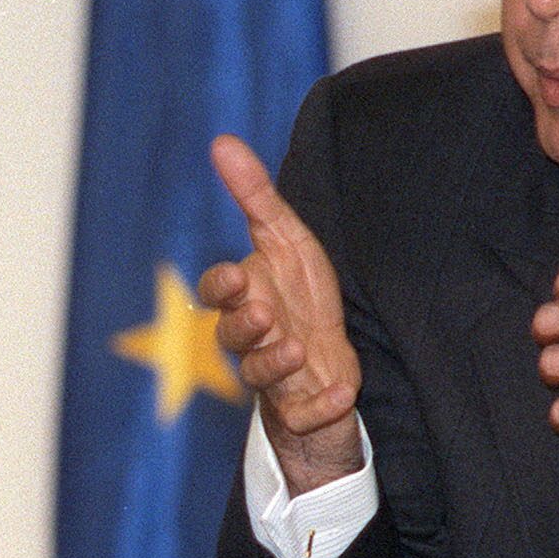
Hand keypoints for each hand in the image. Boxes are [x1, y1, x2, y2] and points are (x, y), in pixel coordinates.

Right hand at [198, 134, 362, 493]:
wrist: (327, 360)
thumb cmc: (300, 294)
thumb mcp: (286, 239)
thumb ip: (254, 195)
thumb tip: (221, 142)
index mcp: (243, 298)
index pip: (215, 293)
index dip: (221, 287)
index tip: (238, 275)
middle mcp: (251, 338)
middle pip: (230, 337)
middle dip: (244, 325)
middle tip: (265, 312)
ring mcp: (274, 376)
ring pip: (258, 375)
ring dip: (275, 361)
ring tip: (299, 347)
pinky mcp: (302, 409)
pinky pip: (302, 415)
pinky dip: (320, 406)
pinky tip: (342, 392)